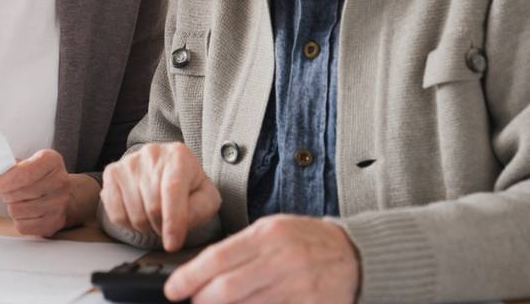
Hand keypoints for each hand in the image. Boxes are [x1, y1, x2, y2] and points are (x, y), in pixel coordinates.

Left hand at [0, 149, 77, 236]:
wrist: (65, 194)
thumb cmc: (41, 177)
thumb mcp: (30, 162)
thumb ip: (12, 166)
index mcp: (51, 161)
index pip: (22, 173)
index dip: (3, 181)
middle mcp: (59, 181)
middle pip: (16, 193)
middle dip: (6, 194)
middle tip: (8, 192)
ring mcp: (59, 203)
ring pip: (16, 211)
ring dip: (12, 207)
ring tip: (19, 202)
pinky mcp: (54, 222)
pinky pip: (22, 226)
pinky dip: (19, 221)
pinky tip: (26, 213)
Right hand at [100, 142, 220, 251]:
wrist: (166, 169)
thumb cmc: (188, 186)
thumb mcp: (206, 197)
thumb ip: (200, 209)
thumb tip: (180, 224)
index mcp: (178, 156)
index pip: (172, 190)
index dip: (173, 221)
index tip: (173, 244)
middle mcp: (151, 154)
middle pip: (153, 207)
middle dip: (162, 227)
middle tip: (168, 226)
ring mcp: (128, 163)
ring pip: (134, 214)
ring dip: (146, 227)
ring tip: (154, 218)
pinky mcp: (112, 173)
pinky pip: (116, 214)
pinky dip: (129, 225)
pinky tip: (139, 215)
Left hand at [164, 214, 360, 303]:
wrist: (356, 255)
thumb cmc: (308, 242)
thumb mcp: (273, 231)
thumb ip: (241, 248)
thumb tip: (203, 270)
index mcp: (268, 235)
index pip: (218, 258)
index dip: (190, 277)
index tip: (173, 288)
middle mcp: (281, 259)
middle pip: (227, 288)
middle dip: (201, 299)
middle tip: (192, 302)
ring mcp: (297, 286)